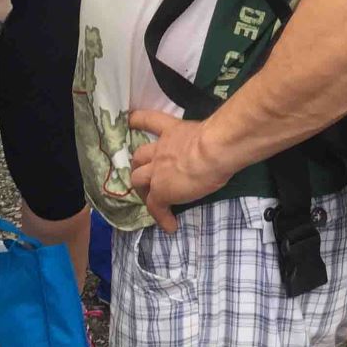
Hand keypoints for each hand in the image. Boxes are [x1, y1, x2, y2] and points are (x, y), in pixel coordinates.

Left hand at [127, 109, 230, 232]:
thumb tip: (211, 151)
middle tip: (147, 179)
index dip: (137, 121)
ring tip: (152, 202)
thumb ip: (200, 142)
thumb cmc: (217, 138)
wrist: (213, 150)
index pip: (148, 120)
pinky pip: (155, 207)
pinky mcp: (161, 191)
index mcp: (173, 131)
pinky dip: (161, 217)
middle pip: (138, 157)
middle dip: (138, 167)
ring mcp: (157, 170)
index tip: (129, 121)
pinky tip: (171, 226)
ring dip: (143, 191)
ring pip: (138, 179)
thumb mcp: (206, 135)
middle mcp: (160, 149)